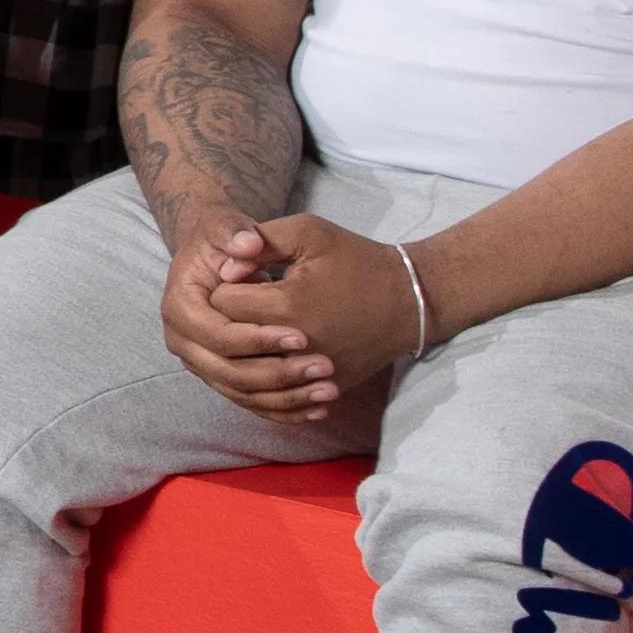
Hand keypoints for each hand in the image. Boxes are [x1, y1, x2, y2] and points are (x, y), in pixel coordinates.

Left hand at [172, 212, 413, 425]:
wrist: (410, 300)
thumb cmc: (357, 261)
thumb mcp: (309, 233)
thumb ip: (260, 243)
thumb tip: (225, 266)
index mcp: (286, 305)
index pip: (222, 303)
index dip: (226, 286)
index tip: (244, 279)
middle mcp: (296, 348)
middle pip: (230, 342)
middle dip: (230, 321)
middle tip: (247, 304)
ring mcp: (312, 375)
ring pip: (248, 377)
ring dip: (243, 355)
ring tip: (254, 332)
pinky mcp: (327, 390)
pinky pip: (279, 398)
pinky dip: (266, 385)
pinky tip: (266, 365)